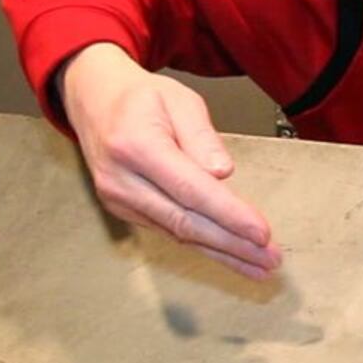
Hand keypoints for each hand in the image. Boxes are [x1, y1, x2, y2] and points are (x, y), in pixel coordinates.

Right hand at [59, 43, 279, 279]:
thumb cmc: (140, 97)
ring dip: (222, 252)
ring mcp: (118, 199)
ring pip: (178, 234)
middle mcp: (122, 179)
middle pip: (185, 221)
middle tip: (270, 259)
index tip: (261, 232)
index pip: (190, 189)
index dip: (229, 215)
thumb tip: (222, 172)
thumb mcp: (179, 99)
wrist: (93, 100)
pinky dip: (202, 245)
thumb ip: (202, 136)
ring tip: (260, 264)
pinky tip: (229, 255)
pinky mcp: (124, 210)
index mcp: (136, 145)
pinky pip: (169, 231)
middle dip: (232, 244)